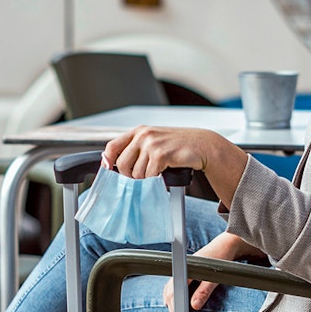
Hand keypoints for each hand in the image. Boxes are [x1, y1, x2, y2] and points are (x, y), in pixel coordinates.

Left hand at [103, 126, 248, 205]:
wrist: (203, 145)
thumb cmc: (179, 145)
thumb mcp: (155, 141)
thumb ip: (137, 149)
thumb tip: (116, 165)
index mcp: (139, 131)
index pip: (112, 146)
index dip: (107, 161)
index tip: (108, 170)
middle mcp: (143, 135)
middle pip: (122, 164)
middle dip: (130, 176)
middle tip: (141, 178)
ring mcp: (152, 144)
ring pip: (136, 174)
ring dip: (146, 179)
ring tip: (157, 173)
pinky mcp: (162, 154)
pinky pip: (150, 176)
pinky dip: (155, 180)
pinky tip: (163, 174)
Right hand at [163, 232, 263, 311]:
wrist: (224, 246)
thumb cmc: (220, 259)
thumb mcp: (214, 277)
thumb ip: (204, 291)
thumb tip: (194, 306)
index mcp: (184, 269)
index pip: (173, 291)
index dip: (174, 306)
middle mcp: (179, 270)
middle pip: (169, 291)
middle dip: (172, 307)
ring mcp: (180, 271)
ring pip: (169, 289)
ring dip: (173, 302)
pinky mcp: (183, 272)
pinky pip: (174, 286)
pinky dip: (176, 296)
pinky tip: (181, 304)